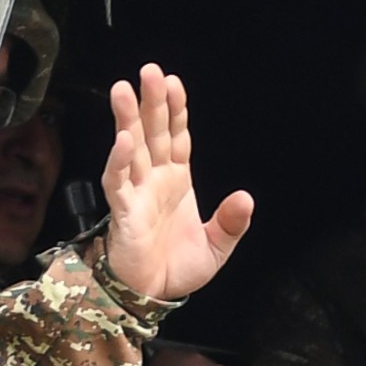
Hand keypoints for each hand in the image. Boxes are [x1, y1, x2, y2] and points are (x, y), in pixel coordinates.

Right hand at [102, 65, 253, 302]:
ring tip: (124, 89)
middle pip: (152, 134)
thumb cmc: (177, 266)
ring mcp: (136, 192)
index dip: (176, 111)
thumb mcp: (217, 245)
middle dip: (152, 103)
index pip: (176, 138)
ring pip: (130, 149)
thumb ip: (232, 223)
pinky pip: (119, 182)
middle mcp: (155, 180)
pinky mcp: (123, 212)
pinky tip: (124, 142)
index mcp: (177, 181)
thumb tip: (246, 198)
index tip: (175, 83)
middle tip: (150, 71)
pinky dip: (120, 162)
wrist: (152, 295)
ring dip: (127, 120)